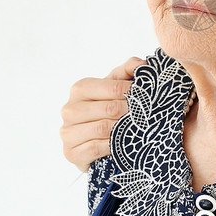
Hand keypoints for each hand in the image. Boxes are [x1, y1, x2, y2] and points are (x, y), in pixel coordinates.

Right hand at [59, 57, 142, 171]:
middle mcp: (69, 109)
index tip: (147, 96)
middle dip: (131, 112)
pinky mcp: (71, 152)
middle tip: (146, 114)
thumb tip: (143, 63)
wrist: (90, 141)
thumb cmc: (105, 109)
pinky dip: (112, 146)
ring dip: (123, 129)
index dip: (133, 92)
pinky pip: (96, 148)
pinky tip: (122, 144)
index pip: (113, 87)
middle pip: (109, 108)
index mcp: (80, 89)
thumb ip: (127, 71)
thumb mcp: (114, 87)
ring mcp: (67, 131)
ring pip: (103, 128)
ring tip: (137, 128)